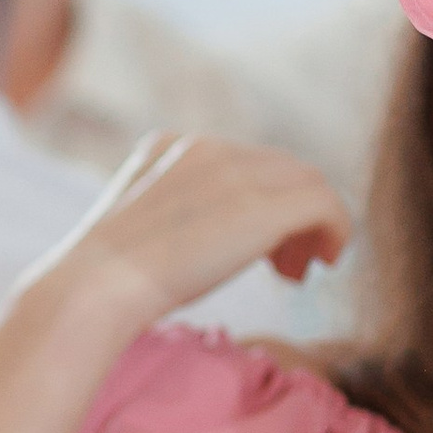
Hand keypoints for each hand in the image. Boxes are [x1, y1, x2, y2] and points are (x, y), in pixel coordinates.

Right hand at [44, 134, 348, 333]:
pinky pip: (325, 205)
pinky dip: (336, 231)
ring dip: (313, 226)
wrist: (95, 286)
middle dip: (290, 216)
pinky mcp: (263, 205)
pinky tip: (326, 262)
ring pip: (308, 184)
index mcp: (169, 146)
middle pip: (281, 169)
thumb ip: (175, 221)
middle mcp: (206, 148)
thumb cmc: (104, 281)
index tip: (259, 248)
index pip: (243, 162)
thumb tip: (208, 244)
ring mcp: (235, 172)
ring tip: (297, 272)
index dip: (261, 201)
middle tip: (286, 267)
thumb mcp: (139, 234)